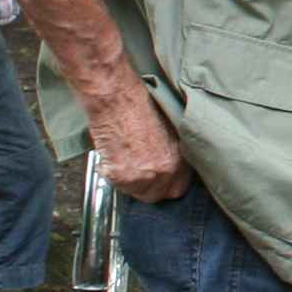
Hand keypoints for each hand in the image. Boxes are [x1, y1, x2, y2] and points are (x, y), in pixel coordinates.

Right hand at [89, 89, 190, 203]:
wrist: (117, 97)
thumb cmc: (140, 105)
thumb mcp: (169, 131)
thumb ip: (172, 153)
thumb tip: (167, 165)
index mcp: (181, 159)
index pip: (179, 188)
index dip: (166, 183)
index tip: (159, 177)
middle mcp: (165, 172)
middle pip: (158, 195)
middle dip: (148, 186)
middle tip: (137, 169)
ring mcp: (143, 177)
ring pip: (136, 192)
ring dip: (129, 180)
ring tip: (124, 157)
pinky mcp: (122, 176)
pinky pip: (116, 185)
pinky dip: (111, 172)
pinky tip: (112, 153)